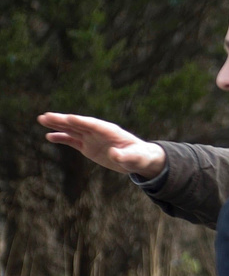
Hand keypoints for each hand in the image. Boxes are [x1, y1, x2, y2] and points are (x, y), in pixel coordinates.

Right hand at [37, 112, 166, 178]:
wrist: (138, 159)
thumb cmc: (139, 157)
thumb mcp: (135, 158)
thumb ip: (124, 156)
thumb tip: (114, 154)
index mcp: (111, 131)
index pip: (94, 124)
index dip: (82, 121)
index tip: (69, 118)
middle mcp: (99, 132)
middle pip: (79, 124)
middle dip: (63, 120)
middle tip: (46, 116)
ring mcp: (92, 138)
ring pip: (72, 130)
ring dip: (58, 125)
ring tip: (42, 119)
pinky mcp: (88, 146)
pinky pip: (73, 141)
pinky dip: (62, 138)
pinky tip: (49, 136)